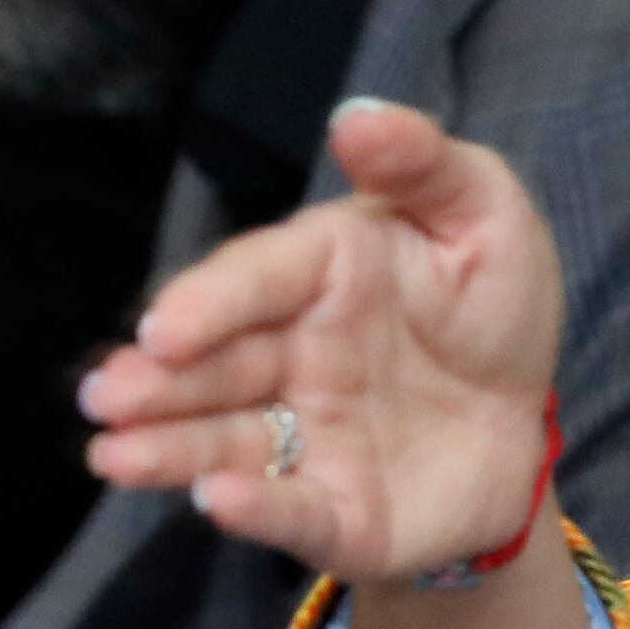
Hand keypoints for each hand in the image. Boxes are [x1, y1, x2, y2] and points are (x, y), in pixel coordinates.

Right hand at [78, 98, 568, 578]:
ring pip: (229, 440)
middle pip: (218, 364)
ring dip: (170, 448)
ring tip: (114, 456)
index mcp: (322, 272)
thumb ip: (424, 164)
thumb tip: (353, 118)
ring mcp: (306, 435)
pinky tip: (218, 500)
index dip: (208, 302)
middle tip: (106, 395)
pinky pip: (295, 510)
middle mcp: (294, 354)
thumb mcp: (485, 216)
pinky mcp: (333, 510)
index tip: (163, 329)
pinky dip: (258, 508)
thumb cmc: (492, 307)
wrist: (523, 423)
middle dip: (157, 381)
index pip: (256, 279)